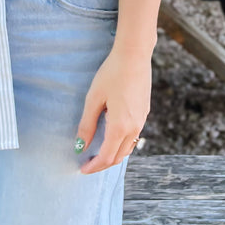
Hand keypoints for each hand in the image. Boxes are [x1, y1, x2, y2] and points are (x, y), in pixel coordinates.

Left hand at [75, 46, 151, 173]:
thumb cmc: (111, 74)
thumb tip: (80, 146)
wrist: (134, 55)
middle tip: (87, 163)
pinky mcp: (144, 112)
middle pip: (118, 157)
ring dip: (113, 155)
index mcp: (120, 126)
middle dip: (102, 164)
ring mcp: (142, 120)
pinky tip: (112, 136)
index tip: (82, 169)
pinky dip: (122, 144)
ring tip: (98, 153)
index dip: (93, 166)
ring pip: (128, 148)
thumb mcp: (94, 98)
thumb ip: (87, 124)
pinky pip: (133, 136)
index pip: (106, 157)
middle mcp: (134, 128)